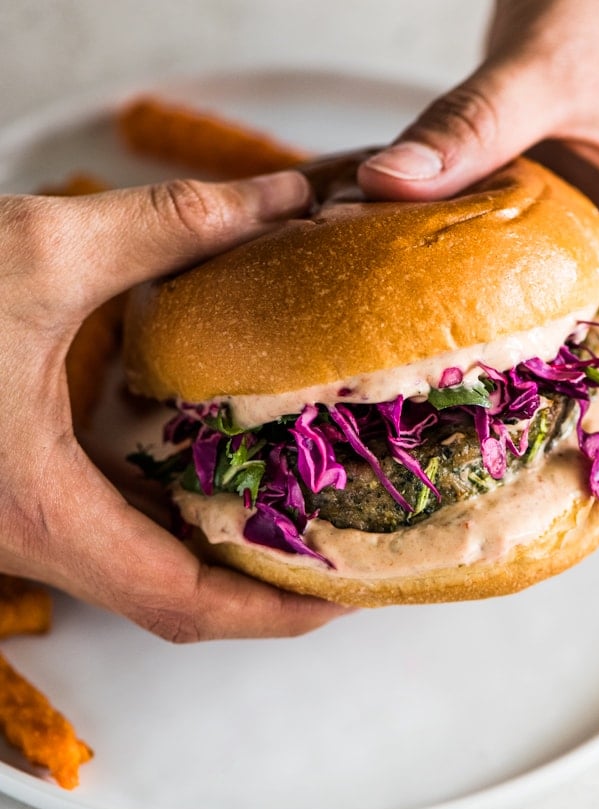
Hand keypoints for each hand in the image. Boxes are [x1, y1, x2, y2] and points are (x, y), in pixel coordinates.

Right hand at [0, 173, 349, 640]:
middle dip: (268, 586)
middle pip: (175, 599)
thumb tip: (278, 196)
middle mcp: (31, 538)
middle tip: (352, 545)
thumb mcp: (39, 250)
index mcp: (40, 513)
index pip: (184, 606)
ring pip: (141, 567)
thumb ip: (171, 225)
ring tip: (310, 508)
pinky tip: (218, 465)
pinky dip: (174, 511)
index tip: (354, 594)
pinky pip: (109, 526)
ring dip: (225, 550)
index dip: (277, 612)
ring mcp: (18, 520)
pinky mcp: (13, 489)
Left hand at [358, 0, 598, 450]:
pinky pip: (522, 257)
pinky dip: (478, 284)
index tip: (590, 472)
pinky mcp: (551, 182)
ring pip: (569, 311)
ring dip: (517, 353)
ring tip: (447, 401)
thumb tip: (382, 189)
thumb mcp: (548, 59)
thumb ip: (472, 128)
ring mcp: (597, 208)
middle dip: (570, 410)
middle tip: (495, 456)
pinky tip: (413, 299)